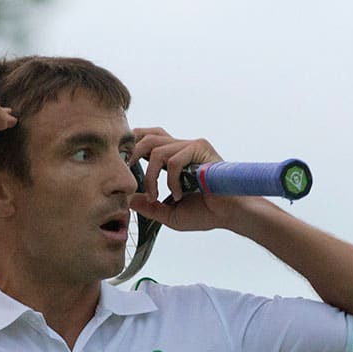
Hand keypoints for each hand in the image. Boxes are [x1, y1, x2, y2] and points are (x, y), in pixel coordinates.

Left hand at [130, 127, 258, 232]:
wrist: (229, 214)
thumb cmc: (205, 212)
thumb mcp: (169, 214)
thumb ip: (149, 207)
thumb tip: (129, 199)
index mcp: (173, 157)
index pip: (146, 139)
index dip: (132, 148)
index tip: (122, 169)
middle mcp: (181, 147)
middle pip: (147, 136)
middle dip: (132, 156)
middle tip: (128, 177)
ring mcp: (191, 146)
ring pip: (156, 150)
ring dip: (150, 177)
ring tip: (156, 197)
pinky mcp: (200, 149)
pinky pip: (174, 160)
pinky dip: (170, 181)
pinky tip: (178, 195)